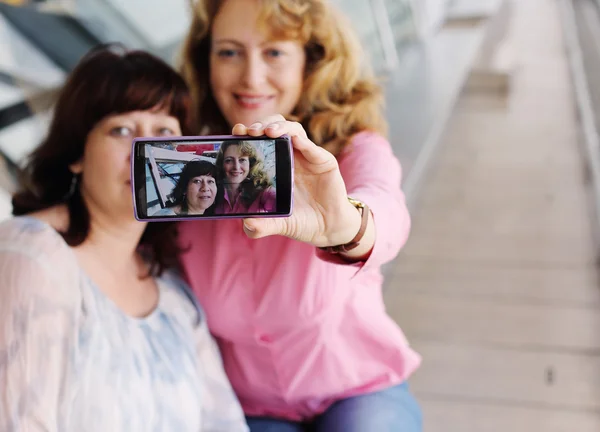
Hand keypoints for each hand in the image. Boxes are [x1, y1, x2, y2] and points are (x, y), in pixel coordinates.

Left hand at [233, 115, 361, 247]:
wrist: (328, 229)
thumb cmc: (302, 222)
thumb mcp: (278, 225)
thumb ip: (261, 226)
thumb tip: (247, 225)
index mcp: (275, 166)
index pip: (260, 141)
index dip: (248, 134)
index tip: (235, 133)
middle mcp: (291, 156)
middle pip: (275, 127)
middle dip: (260, 124)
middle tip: (249, 131)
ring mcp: (308, 157)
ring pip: (293, 129)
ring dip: (279, 126)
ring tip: (267, 131)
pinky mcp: (324, 161)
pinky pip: (311, 146)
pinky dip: (301, 140)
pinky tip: (292, 139)